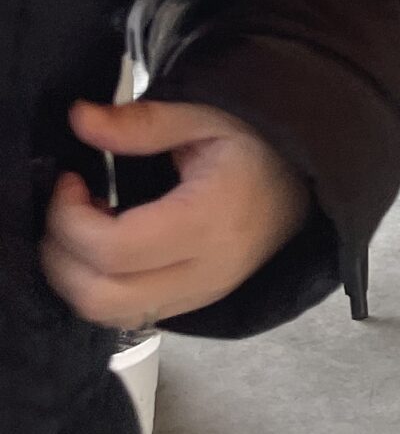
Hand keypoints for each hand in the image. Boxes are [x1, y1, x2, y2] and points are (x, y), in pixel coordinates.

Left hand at [43, 98, 309, 329]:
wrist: (305, 182)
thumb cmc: (258, 145)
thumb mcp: (205, 117)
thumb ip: (142, 123)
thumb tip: (80, 119)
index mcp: (210, 221)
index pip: (114, 249)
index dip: (70, 219)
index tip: (70, 181)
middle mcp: (206, 271)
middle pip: (101, 296)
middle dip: (61, 255)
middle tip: (67, 209)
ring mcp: (201, 295)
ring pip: (108, 316)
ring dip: (75, 276)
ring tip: (86, 226)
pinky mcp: (194, 303)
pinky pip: (127, 316)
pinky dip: (99, 286)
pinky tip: (107, 246)